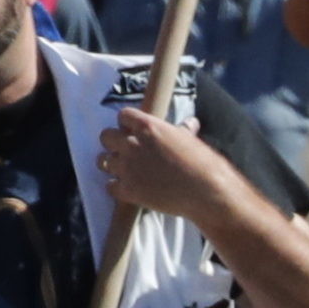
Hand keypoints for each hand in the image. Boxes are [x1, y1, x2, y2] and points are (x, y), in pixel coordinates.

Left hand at [96, 106, 228, 223]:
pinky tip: (127, 188)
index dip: (127, 124)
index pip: (123, 116)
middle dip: (113, 142)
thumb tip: (190, 123)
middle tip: (125, 150)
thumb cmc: (202, 162)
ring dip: (112, 164)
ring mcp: (127, 168)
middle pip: (105, 136)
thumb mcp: (191, 140)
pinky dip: (116, 187)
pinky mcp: (127, 190)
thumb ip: (182, 131)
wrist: (205, 192)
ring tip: (124, 170)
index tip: (133, 131)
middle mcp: (132, 144)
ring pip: (102, 161)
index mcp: (147, 126)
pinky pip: (109, 186)